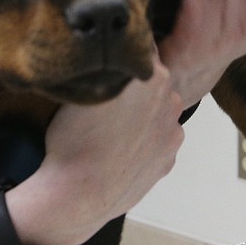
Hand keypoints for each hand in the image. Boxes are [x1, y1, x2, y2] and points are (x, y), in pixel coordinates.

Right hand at [0, 55, 185, 244]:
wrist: (78, 196)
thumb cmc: (72, 140)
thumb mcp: (84, 87)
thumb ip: (108, 66)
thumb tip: (115, 55)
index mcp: (151, 75)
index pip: (142, 48)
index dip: (124, 53)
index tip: (110, 60)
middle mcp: (170, 98)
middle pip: (152, 80)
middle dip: (134, 85)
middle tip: (106, 100)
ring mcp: (172, 130)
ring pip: (157, 109)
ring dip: (142, 112)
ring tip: (111, 129)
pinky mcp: (170, 157)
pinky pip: (158, 137)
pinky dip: (144, 139)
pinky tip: (121, 148)